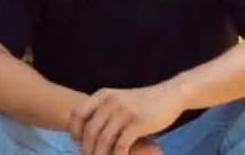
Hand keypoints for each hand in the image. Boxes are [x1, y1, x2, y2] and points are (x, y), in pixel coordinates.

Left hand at [68, 81, 183, 154]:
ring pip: (103, 141)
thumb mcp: (120, 99)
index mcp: (104, 94)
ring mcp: (124, 111)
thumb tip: (85, 133)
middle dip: (88, 150)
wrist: (169, 95)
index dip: (74, 131)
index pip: (78, 114)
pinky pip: (120, 146)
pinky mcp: (137, 123)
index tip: (79, 143)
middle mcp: (111, 101)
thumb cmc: (143, 101)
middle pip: (90, 131)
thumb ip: (104, 110)